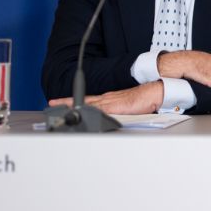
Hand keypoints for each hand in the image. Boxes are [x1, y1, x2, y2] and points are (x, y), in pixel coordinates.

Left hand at [50, 81, 164, 115]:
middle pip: (84, 100)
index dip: (75, 101)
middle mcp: (109, 98)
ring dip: (72, 104)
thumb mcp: (131, 107)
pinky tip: (78, 113)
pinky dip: (86, 111)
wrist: (158, 91)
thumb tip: (115, 119)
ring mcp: (111, 101)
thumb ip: (122, 112)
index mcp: (112, 99)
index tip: (63, 102)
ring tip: (58, 105)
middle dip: (68, 102)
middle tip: (52, 103)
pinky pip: (97, 109)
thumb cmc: (149, 98)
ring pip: (87, 103)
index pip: (90, 100)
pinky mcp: (116, 106)